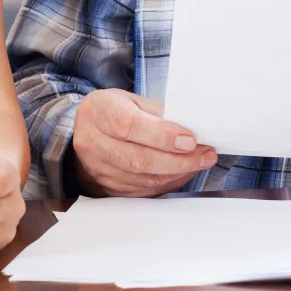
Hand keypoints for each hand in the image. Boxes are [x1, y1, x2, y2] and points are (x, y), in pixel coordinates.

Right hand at [71, 89, 216, 197]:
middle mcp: (92, 142)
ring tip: (199, 163)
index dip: (162, 136)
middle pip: (138, 159)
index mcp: (98, 111)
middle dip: (178, 160)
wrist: (86, 131)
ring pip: (143, 179)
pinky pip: (143, 190)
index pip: (129, 126)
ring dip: (177, 173)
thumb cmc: (113, 111)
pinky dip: (168, 182)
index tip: (190, 140)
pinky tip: (183, 172)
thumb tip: (189, 130)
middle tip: (204, 155)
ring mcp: (98, 169)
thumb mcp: (131, 100)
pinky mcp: (107, 187)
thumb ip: (156, 113)